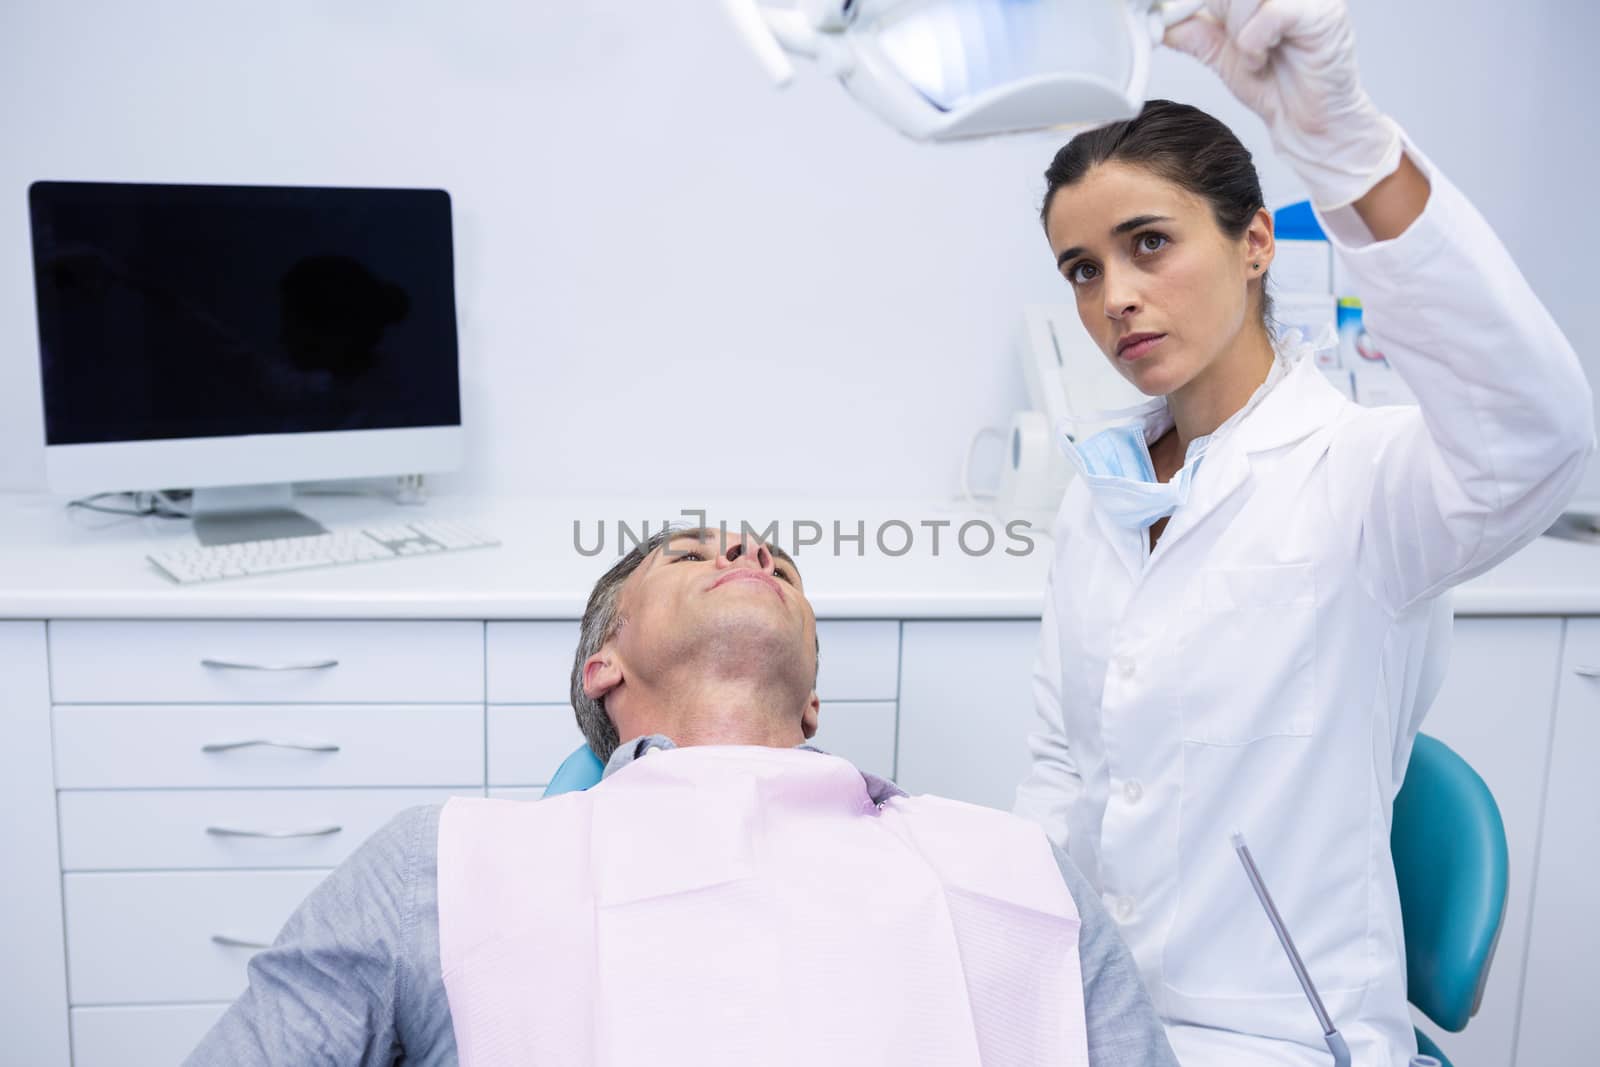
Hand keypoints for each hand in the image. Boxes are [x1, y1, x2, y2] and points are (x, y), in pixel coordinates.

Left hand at [1164, 0, 1401, 209]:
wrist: (1306, 122)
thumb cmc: (1274, 83)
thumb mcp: (1221, 53)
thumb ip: (1193, 32)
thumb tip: (1160, 19)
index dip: (1196, 1)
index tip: (1175, 17)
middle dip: (1222, 16)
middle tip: (1232, 43)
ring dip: (1238, 31)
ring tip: (1253, 55)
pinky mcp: (1323, 13)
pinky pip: (1271, 15)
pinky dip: (1254, 43)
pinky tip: (1263, 59)